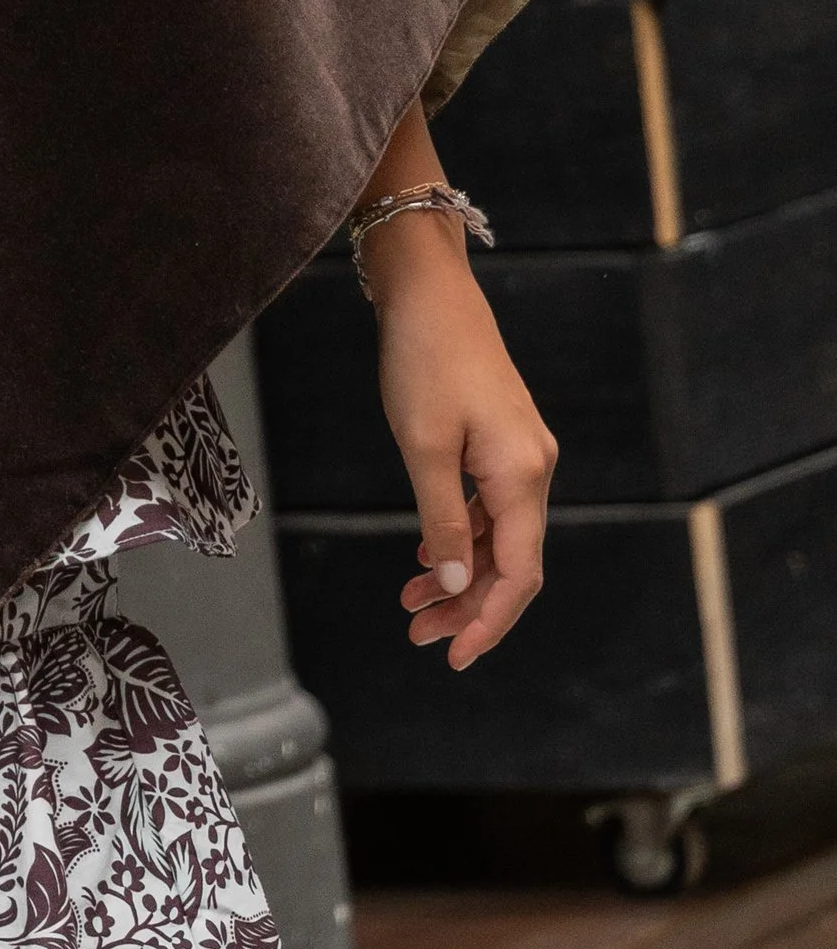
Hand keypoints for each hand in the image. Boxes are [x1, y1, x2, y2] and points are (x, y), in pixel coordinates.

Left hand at [369, 209, 557, 672]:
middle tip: (419, 635)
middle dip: (469, 606)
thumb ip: (444, 522)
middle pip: (512, 562)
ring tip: (413, 602)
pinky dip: (461, 535)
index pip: (519, 574)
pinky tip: (429, 552)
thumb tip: (458, 588)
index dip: (490, 622)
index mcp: (523, 476)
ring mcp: (520, 454)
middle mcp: (534, 469)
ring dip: (461, 573)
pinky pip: (490, 507)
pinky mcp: (502, 440)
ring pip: (499, 537)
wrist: (430, 290)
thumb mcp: (424, 448)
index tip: (455, 658)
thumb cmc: (424, 361)